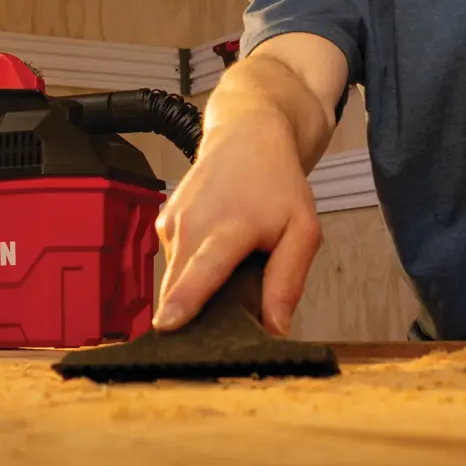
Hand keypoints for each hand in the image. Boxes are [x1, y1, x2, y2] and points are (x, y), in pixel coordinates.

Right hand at [153, 114, 320, 336]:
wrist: (247, 136)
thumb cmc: (277, 183)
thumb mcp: (303, 230)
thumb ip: (288, 280)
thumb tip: (274, 328)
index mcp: (227, 228)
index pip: (201, 270)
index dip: (184, 302)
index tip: (166, 327)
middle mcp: (191, 224)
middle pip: (180, 288)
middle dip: (196, 314)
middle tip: (229, 311)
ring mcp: (171, 223)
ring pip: (177, 280)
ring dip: (199, 288)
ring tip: (230, 264)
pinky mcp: (162, 224)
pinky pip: (174, 264)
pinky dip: (193, 268)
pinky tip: (215, 250)